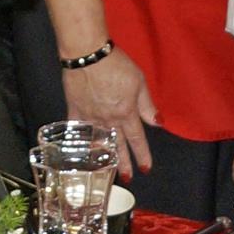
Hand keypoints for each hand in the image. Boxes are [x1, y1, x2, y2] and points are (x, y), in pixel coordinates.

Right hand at [62, 45, 157, 178]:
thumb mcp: (139, 82)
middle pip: (118, 145)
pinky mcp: (75, 108)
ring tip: (104, 169)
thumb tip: (158, 123)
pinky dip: (79, 137)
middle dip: (123, 163)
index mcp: (126, 113)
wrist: (88, 54)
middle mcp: (108, 119)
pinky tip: (79, 147)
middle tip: (127, 178)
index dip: (143, 154)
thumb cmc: (116, 65)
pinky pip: (77, 127)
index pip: (137, 139)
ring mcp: (90, 116)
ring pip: (98, 140)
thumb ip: (147, 105)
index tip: (146, 168)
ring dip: (103, 155)